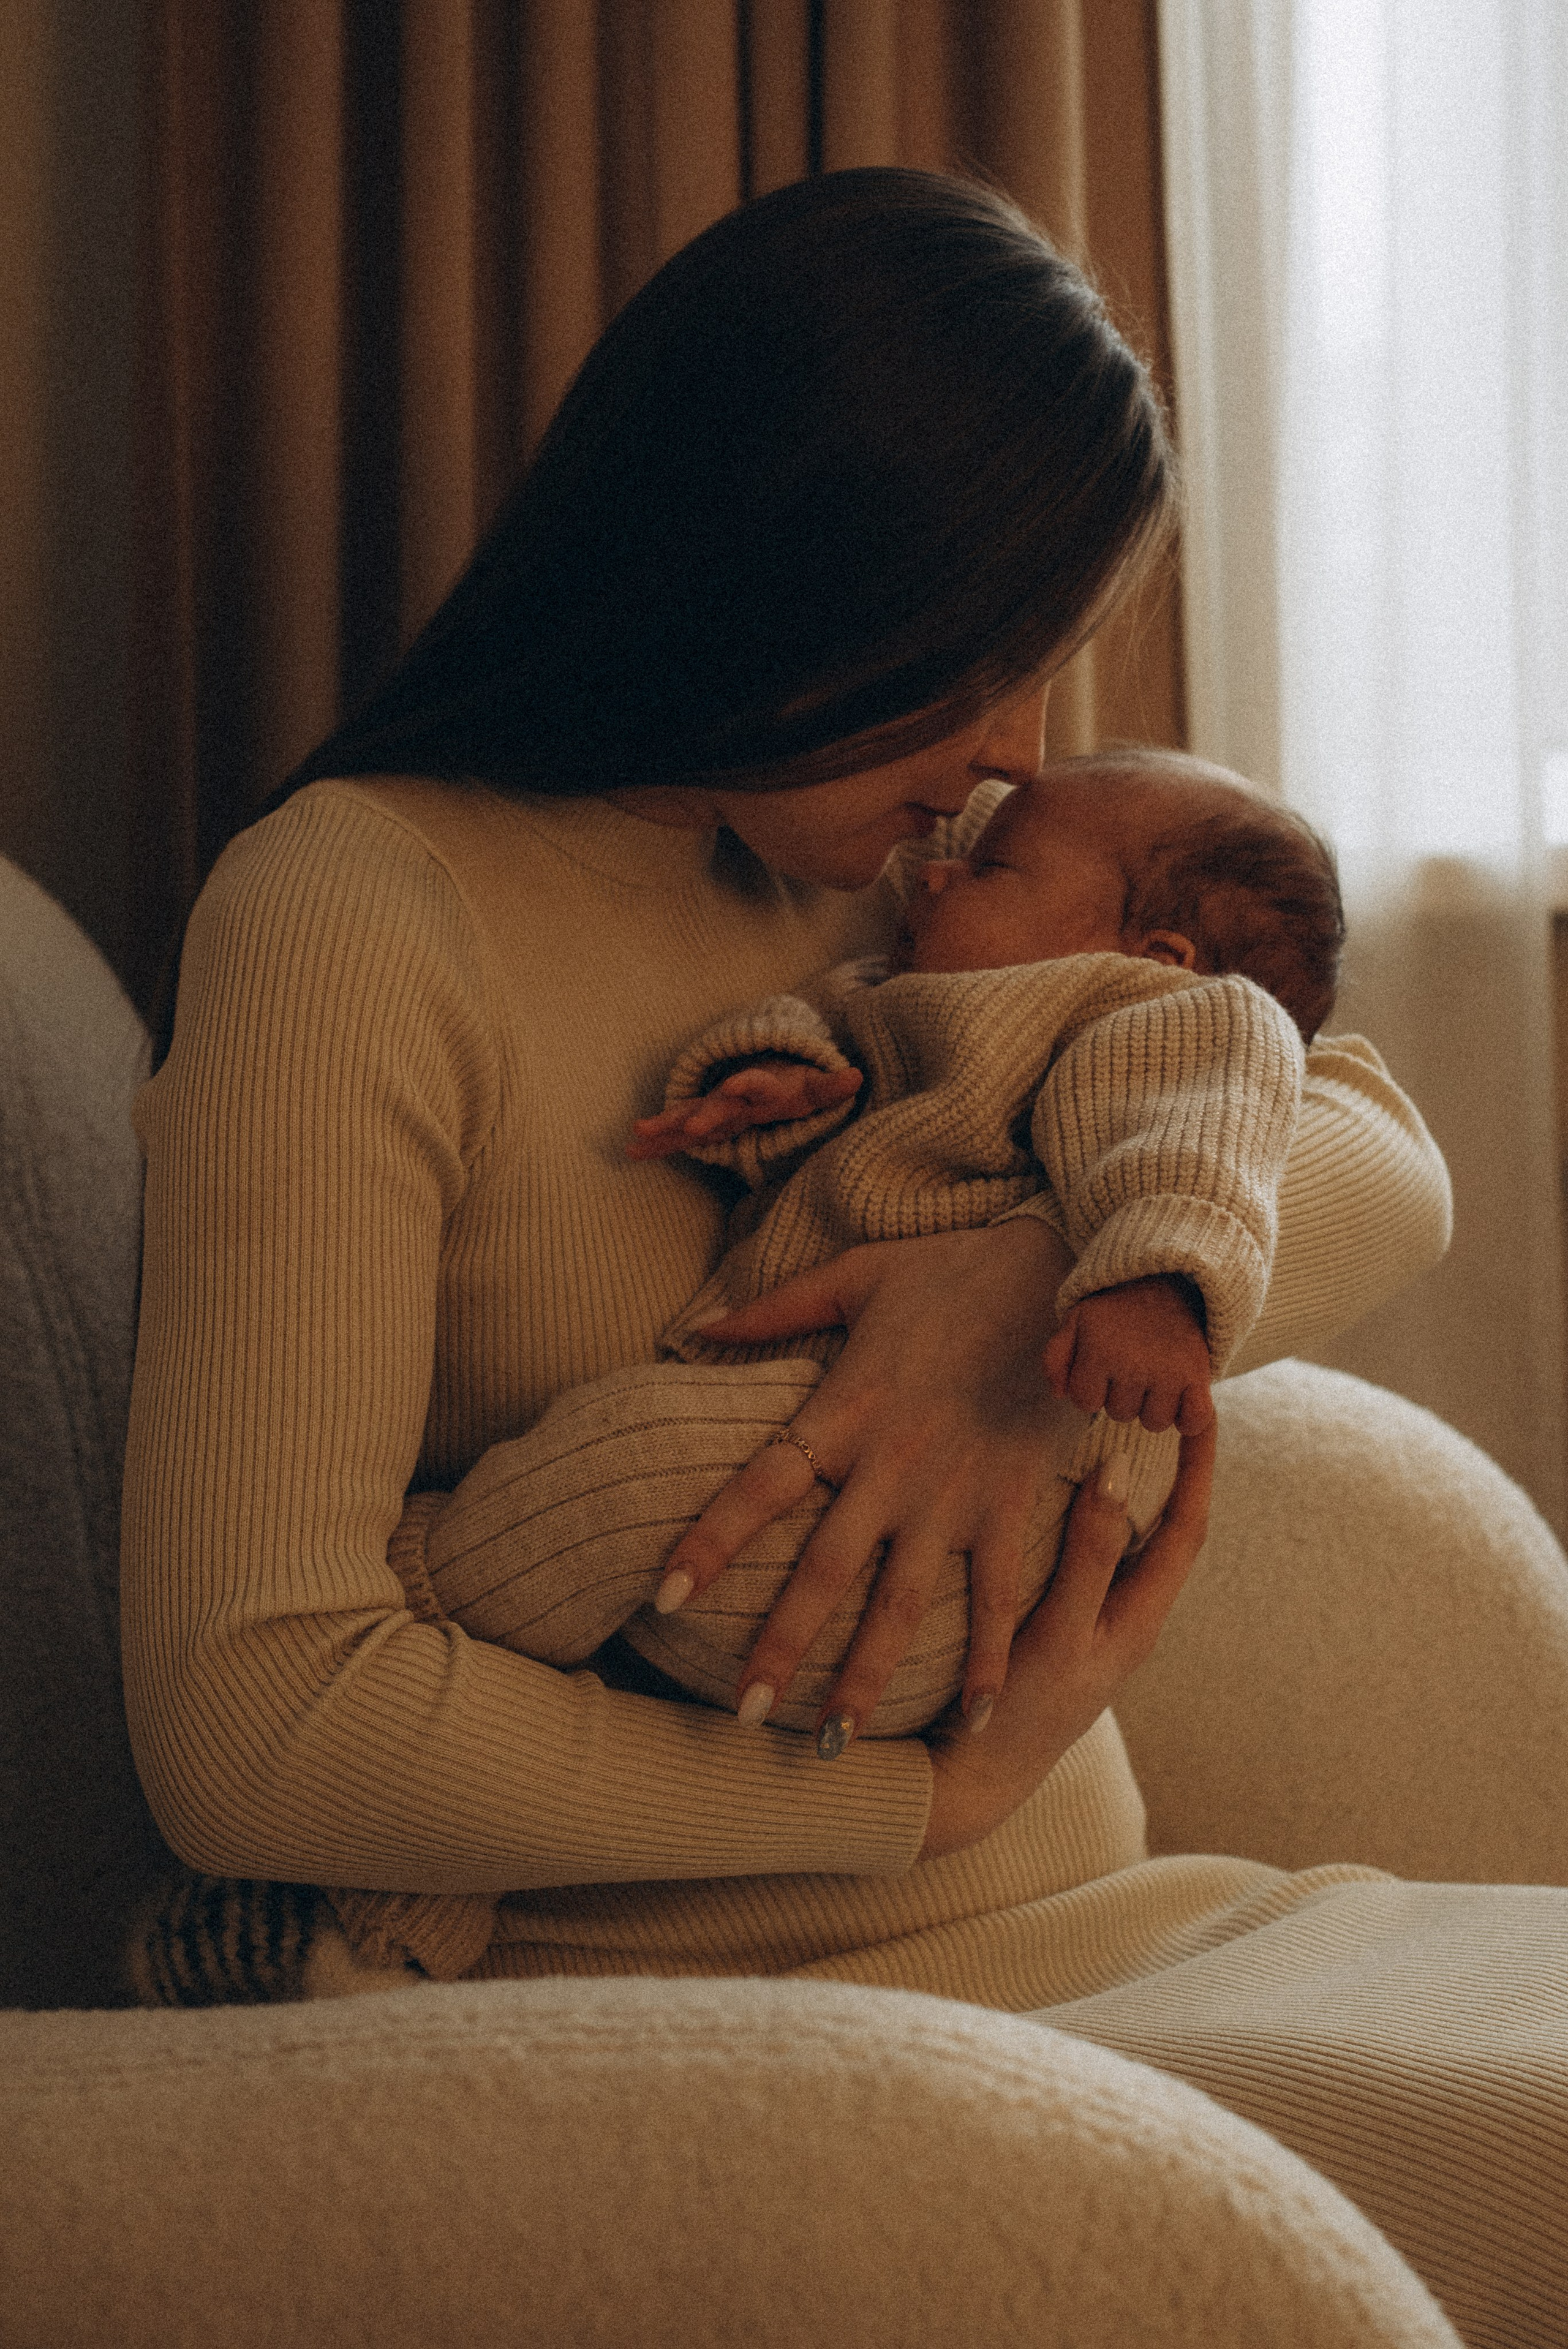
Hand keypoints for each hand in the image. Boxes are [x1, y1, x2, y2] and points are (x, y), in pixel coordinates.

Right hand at [628, 1061, 861, 1159]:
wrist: (766, 1072)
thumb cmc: (793, 1086)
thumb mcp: (814, 1088)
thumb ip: (832, 1086)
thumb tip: (857, 1077)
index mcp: (761, 1087)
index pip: (755, 1084)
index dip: (746, 1083)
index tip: (735, 1084)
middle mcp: (732, 1097)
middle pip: (715, 1106)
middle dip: (700, 1116)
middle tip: (687, 1128)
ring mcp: (713, 1109)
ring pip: (686, 1117)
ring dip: (664, 1126)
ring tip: (637, 1133)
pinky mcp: (702, 1123)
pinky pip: (676, 1134)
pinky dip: (656, 1142)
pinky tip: (631, 1150)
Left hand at [654, 1219, 1070, 1747]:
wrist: (1067, 1273)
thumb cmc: (954, 1271)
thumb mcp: (856, 1275)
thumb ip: (773, 1309)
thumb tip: (691, 1326)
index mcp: (846, 1409)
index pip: (759, 1484)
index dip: (710, 1539)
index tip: (663, 1595)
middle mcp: (894, 1466)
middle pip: (823, 1570)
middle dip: (781, 1646)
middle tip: (742, 1714)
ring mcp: (957, 1494)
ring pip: (903, 1605)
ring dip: (866, 1678)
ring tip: (832, 1745)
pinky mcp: (1015, 1505)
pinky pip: (1000, 1598)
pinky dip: (989, 1660)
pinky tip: (975, 1721)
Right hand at [919, 1418, 1214, 1857]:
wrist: (970, 1778)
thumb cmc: (1020, 1714)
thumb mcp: (1058, 1633)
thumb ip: (1088, 1558)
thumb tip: (1114, 1475)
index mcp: (1139, 1618)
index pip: (1189, 1526)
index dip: (1200, 1465)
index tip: (1201, 1404)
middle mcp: (1124, 1617)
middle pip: (1162, 1524)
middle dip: (1168, 1461)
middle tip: (1158, 1397)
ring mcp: (1090, 1620)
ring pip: (1121, 1535)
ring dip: (1124, 1480)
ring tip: (1114, 1421)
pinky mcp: (1055, 1622)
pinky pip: (1082, 1551)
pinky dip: (1081, 1508)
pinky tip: (1053, 1480)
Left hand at [1043, 1275, 1214, 1435]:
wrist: (1165, 1282)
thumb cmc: (1115, 1312)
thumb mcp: (1076, 1322)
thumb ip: (1055, 1357)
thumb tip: (1059, 1394)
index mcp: (1099, 1351)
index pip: (1085, 1402)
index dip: (1092, 1388)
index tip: (1102, 1367)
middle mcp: (1133, 1364)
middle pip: (1120, 1414)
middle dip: (1122, 1395)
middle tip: (1133, 1364)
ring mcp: (1168, 1371)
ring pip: (1154, 1423)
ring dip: (1153, 1406)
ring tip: (1154, 1375)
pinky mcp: (1198, 1375)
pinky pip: (1193, 1422)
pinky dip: (1190, 1419)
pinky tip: (1182, 1398)